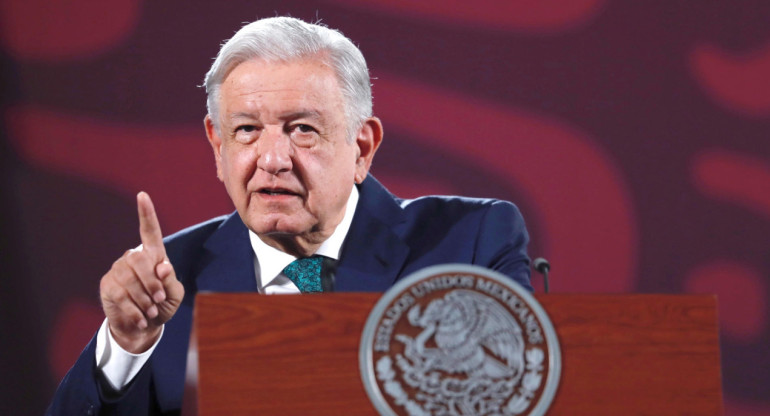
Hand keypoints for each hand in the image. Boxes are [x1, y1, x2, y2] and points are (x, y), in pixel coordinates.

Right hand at [99, 192, 183, 352]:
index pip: (150, 231)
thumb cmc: (162, 306)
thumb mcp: (174, 295)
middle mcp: (133, 258)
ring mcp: (118, 270)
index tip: (143, 195)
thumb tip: (163, 267)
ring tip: (152, 312)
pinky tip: (142, 319)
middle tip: (160, 300)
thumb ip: (171, 281)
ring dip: (144, 299)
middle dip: (152, 283)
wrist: (143, 327)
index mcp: (154, 255)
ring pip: (129, 279)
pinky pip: (121, 295)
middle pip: (140, 259)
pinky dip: (135, 310)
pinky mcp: (107, 285)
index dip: (146, 214)